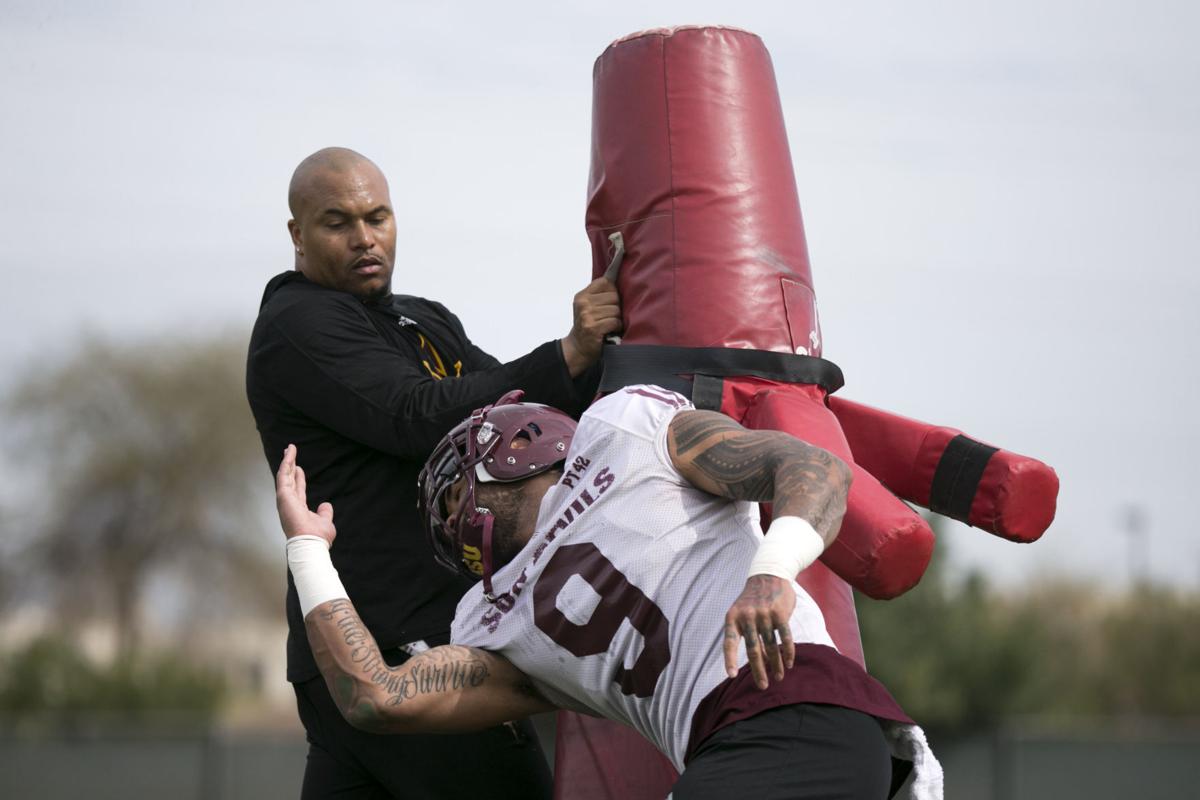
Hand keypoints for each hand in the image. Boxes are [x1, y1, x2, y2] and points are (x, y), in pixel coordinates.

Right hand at [276, 444, 336, 545]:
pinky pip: (283, 476)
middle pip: (289, 479)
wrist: (311, 544)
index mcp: (298, 508)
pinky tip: (288, 455)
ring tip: (290, 448)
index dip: (298, 477)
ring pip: (285, 476)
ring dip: (287, 461)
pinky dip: (286, 465)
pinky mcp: (283, 496)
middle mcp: (289, 503)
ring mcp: (285, 499)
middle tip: (289, 452)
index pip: (298, 488)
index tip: (298, 466)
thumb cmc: (317, 537)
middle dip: (289, 465)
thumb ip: (324, 512)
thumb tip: (326, 505)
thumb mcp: (324, 520)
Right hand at [561, 276, 620, 376]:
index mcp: (582, 296)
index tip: (610, 302)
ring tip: (610, 324)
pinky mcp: (593, 328)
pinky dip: (617, 327)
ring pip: (616, 310)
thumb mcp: (587, 306)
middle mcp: (583, 304)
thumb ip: (599, 294)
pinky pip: (615, 321)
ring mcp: (587, 316)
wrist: (578, 348)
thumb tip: (617, 272)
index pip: (605, 282)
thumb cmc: (587, 326)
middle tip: (609, 316)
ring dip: (617, 319)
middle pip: (614, 296)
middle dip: (616, 307)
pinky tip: (611, 330)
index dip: (612, 291)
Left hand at [723, 574, 796, 689]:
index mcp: (733, 618)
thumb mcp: (743, 613)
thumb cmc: (753, 600)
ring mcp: (764, 614)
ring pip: (771, 646)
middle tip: (762, 685)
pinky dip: (788, 651)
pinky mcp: (780, 613)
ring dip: (776, 664)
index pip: (730, 643)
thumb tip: (760, 661)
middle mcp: (747, 617)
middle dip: (758, 670)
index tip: (731, 676)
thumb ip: (748, 634)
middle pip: (753, 649)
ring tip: (778, 677)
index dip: (730, 659)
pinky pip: (785, 636)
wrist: (768, 574)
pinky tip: (789, 663)